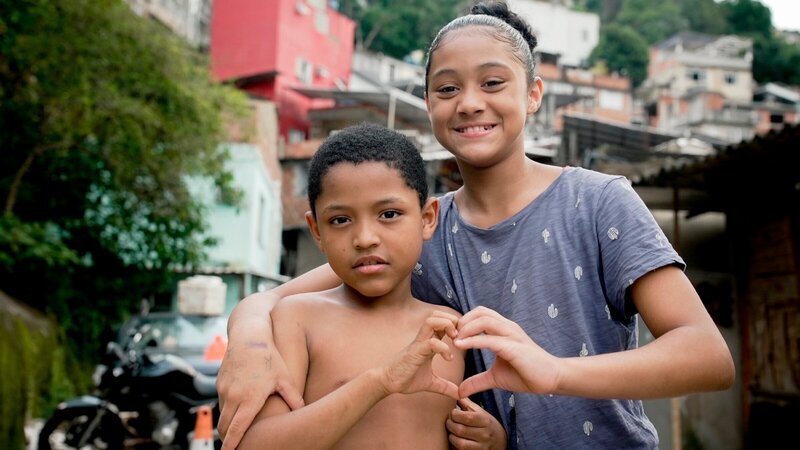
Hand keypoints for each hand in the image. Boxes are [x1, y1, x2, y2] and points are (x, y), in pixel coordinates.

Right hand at [217, 333, 303, 449]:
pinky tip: (236, 410)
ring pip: (222, 413)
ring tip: (235, 432)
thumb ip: (293, 397)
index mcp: (249, 398)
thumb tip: (303, 412)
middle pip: (224, 426)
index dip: (231, 444)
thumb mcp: (284, 378)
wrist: (249, 335)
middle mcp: (233, 395)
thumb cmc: (270, 357)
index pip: (236, 428)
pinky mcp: (220, 382)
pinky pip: (221, 401)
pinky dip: (227, 409)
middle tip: (234, 447)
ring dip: (227, 424)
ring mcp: (224, 388)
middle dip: (227, 438)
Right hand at [381, 310, 459, 398]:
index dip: (455, 325)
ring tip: (455, 339)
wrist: (388, 382)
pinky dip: (443, 347)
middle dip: (452, 319)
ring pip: (431, 321)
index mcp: (429, 342)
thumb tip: (461, 395)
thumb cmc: (407, 378)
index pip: (443, 322)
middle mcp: (424, 339)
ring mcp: (418, 343)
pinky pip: (430, 342)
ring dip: (446, 325)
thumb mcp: (432, 383)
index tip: (465, 337)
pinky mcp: (415, 352)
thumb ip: (446, 387)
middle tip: (461, 334)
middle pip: (437, 314)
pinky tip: (449, 358)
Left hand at [447, 397, 506, 448]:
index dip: (455, 414)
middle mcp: (484, 434)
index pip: (466, 417)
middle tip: (449, 421)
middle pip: (460, 430)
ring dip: (451, 436)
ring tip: (452, 431)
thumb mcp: (480, 411)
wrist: (500, 441)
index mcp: (485, 420)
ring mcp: (481, 447)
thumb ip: (467, 402)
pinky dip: (454, 445)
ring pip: (459, 443)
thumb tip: (454, 392)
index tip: (453, 412)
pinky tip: (456, 440)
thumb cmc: (486, 423)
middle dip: (450, 424)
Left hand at [454, 306, 560, 397]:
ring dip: (466, 328)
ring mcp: (512, 335)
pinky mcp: (514, 347)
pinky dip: (473, 340)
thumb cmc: (526, 375)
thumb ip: (478, 381)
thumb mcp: (495, 378)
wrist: (551, 379)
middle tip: (450, 336)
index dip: (464, 321)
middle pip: (480, 311)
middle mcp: (508, 327)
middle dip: (462, 321)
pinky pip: (491, 339)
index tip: (451, 335)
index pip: (480, 314)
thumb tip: (460, 391)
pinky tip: (461, 346)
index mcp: (503, 330)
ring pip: (484, 320)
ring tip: (454, 340)